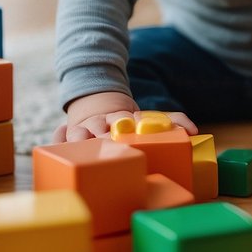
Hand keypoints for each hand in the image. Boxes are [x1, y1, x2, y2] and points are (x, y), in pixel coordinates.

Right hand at [56, 91, 197, 142]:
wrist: (99, 106)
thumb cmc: (128, 121)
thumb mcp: (150, 117)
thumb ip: (173, 120)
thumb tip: (195, 130)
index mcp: (122, 117)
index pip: (124, 120)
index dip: (125, 125)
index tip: (126, 131)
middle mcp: (101, 123)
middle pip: (98, 127)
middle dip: (101, 136)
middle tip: (104, 144)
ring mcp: (82, 129)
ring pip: (77, 132)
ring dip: (78, 138)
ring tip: (81, 146)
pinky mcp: (67, 134)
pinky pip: (58, 137)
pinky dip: (57, 140)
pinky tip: (58, 146)